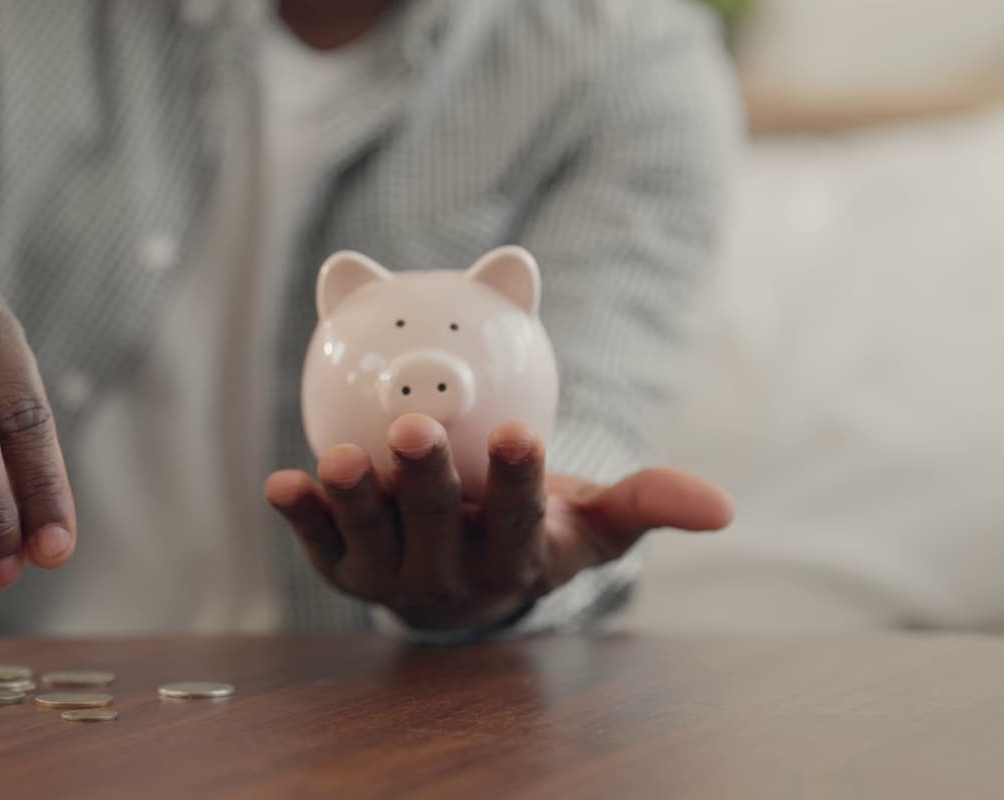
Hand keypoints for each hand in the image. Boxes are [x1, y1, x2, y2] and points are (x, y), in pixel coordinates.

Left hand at [264, 414, 732, 630]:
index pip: (517, 518)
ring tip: (342, 456)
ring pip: (372, 538)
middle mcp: (452, 575)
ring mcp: (393, 576)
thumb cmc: (539, 523)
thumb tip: (724, 506)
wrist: (470, 570)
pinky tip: (279, 483)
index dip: (516, 480)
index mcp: (515, 556)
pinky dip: (301, 517)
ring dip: (354, 501)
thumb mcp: (595, 514)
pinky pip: (320, 543)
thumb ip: (650, 500)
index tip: (522, 431)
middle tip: (417, 428)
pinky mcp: (345, 571)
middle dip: (427, 482)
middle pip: (437, 528)